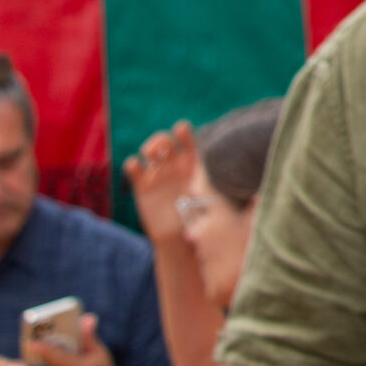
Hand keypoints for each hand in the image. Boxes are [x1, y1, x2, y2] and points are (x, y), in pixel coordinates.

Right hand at [123, 122, 199, 243]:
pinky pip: (134, 168)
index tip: (181, 129)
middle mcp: (173, 164)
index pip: (188, 140)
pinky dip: (132, 164)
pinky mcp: (142, 184)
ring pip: (149, 150)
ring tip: (150, 154)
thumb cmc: (197, 219)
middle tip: (162, 147)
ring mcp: (157, 173)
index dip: (184, 132)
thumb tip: (233, 180)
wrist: (177, 237)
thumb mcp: (207, 200)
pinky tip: (135, 166)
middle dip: (162, 139)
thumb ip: (211, 186)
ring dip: (148, 147)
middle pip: (165, 141)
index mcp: (192, 163)